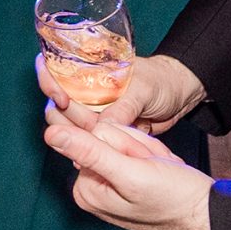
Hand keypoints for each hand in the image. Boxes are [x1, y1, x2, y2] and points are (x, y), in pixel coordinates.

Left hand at [39, 112, 214, 229]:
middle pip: (107, 137)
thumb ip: (89, 151)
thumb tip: (50, 133)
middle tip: (154, 169)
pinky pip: (136, 149)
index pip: (95, 136)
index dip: (124, 142)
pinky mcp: (127, 180)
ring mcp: (109, 184)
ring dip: (147, 150)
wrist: (209, 216)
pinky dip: (153, 155)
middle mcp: (92, 188)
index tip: (141, 164)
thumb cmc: (175, 198)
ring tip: (160, 171)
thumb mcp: (131, 172)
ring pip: (124, 140)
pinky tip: (162, 171)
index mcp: (85, 189)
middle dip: (135, 146)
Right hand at [43, 49, 204, 134]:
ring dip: (80, 137)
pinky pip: (90, 143)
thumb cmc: (160, 81)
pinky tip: (99, 156)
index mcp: (88, 73)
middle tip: (90, 125)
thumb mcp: (142, 90)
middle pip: (56, 107)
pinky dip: (92, 150)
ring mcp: (94, 113)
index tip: (62, 100)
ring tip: (98, 142)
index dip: (50, 85)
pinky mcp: (104, 132)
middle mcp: (85, 93)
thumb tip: (100, 129)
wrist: (179, 96)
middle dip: (66, 119)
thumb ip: (122, 109)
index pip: (54, 73)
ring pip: (70, 129)